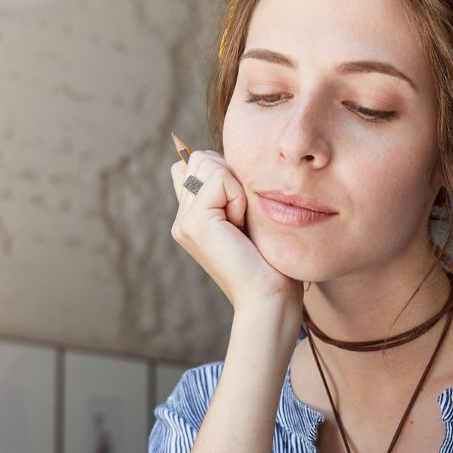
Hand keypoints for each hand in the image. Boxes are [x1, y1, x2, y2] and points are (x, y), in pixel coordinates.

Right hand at [169, 139, 301, 314]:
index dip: (224, 173)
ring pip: (205, 162)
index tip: (242, 209)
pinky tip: (241, 226)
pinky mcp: (193, 222)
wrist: (269, 296)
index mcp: (192, 215)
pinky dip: (238, 197)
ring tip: (242, 222)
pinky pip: (220, 179)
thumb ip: (231, 189)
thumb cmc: (270, 260)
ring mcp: (183, 220)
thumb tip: (224, 155)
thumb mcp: (249, 215)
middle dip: (230, 176)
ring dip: (234, 186)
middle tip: (243, 217)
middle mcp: (182, 217)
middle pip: (199, 157)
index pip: (193, 164)